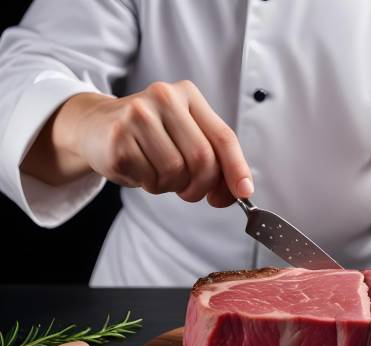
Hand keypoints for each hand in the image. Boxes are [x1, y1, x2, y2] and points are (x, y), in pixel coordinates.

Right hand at [21, 80, 252, 206]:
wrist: (94, 125)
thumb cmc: (149, 135)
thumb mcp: (185, 134)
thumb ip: (214, 158)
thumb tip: (239, 192)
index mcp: (188, 94)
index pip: (223, 137)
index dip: (237, 169)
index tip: (244, 193)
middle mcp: (163, 98)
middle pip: (203, 159)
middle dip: (202, 186)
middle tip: (192, 192)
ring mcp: (137, 116)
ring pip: (176, 172)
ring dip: (173, 186)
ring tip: (160, 174)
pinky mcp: (117, 139)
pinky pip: (150, 179)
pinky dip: (151, 185)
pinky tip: (141, 170)